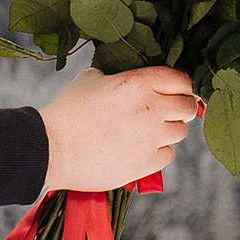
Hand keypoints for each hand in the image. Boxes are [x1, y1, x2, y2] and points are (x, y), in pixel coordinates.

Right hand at [41, 67, 200, 191]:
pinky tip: (141, 149)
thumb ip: (118, 76)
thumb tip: (132, 78)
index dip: (182, 84)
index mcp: (136, 83)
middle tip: (170, 111)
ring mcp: (149, 138)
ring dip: (169, 130)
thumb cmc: (67, 112)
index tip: (179, 90)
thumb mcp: (91, 79)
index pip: (180, 79)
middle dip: (181, 107)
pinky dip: (159, 152)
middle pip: (188, 106)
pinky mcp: (145, 164)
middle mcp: (149, 109)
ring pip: (181, 132)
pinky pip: (168, 154)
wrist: (51, 148)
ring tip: (149, 131)